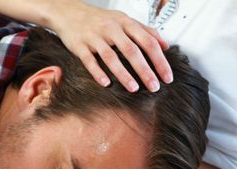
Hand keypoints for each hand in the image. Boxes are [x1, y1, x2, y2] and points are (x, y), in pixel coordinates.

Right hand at [47, 0, 171, 91]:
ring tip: (134, 88)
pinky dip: (98, 73)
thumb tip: (165, 45)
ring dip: (123, 74)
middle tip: (154, 87)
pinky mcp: (80, 45)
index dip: (159, 60)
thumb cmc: (100, 19)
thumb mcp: (125, 20)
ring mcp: (95, 37)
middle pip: (132, 51)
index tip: (167, 77)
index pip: (148, 42)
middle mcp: (111, 29)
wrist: (69, 13)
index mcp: (125, 23)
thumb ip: (146, 31)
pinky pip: (90, 60)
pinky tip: (106, 83)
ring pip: (111, 57)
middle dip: (145, 70)